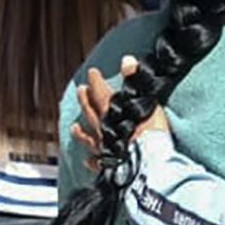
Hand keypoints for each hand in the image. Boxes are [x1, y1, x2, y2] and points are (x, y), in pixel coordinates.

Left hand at [74, 57, 168, 171]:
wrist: (150, 163)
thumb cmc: (150, 132)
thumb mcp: (146, 100)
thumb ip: (135, 80)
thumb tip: (126, 60)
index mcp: (111, 112)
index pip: (100, 92)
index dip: (96, 81)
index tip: (92, 72)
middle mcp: (103, 129)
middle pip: (90, 112)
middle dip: (85, 100)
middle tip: (80, 91)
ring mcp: (103, 148)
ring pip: (88, 138)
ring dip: (80, 132)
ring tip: (74, 128)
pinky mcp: (108, 164)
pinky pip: (97, 162)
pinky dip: (92, 161)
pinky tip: (88, 161)